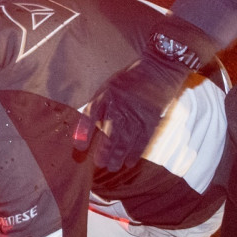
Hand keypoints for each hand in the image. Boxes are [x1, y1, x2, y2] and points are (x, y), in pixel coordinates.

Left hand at [74, 51, 189, 171]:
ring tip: (112, 166)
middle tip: (99, 163)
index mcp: (106, 94)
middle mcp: (120, 104)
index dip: (84, 132)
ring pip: (126, 139)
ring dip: (118, 155)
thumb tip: (91, 126)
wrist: (158, 69)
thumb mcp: (109, 86)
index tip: (79, 148)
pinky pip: (143, 140)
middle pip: (110, 132)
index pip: (91, 114)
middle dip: (104, 150)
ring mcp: (137, 113)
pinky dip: (136, 152)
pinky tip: (130, 163)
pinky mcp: (151, 119)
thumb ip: (100, 104)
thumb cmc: (130, 80)